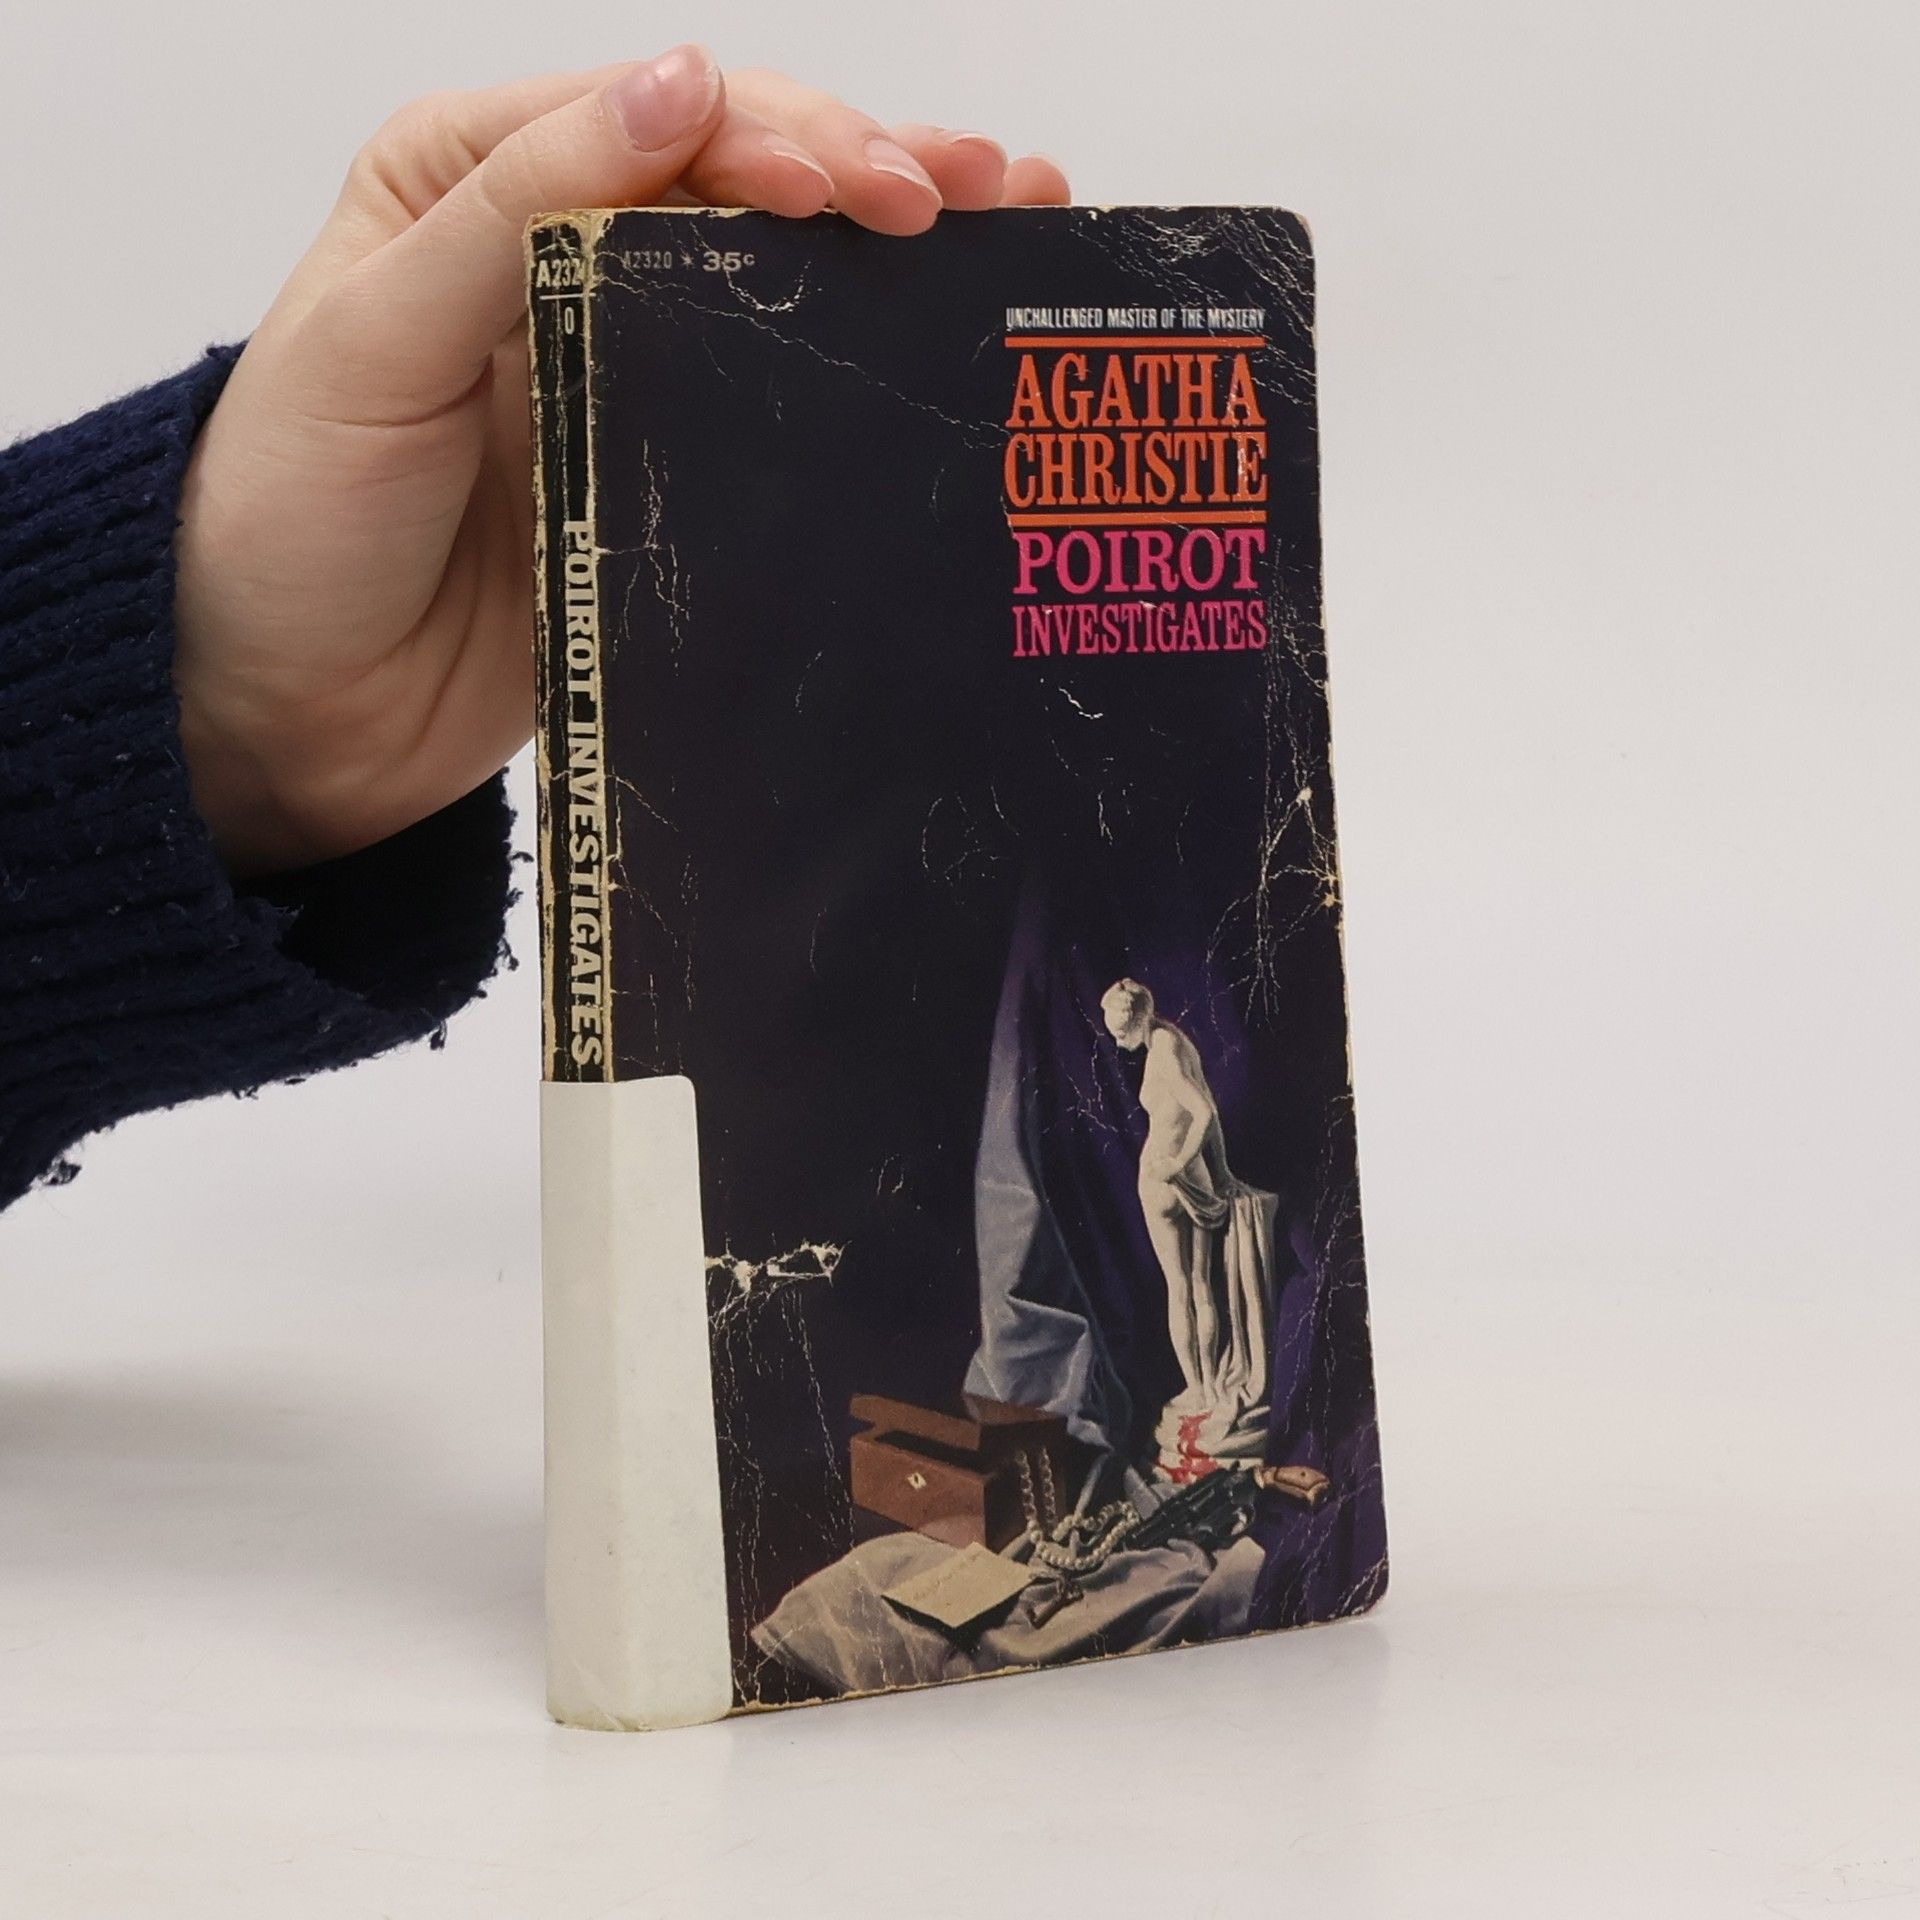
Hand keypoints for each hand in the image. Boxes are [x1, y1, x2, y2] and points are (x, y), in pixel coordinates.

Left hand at [173, 49, 1068, 875]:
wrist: (284, 708)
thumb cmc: (292, 512)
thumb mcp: (377, 334)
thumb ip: (519, 208)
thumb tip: (679, 84)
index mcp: (482, 179)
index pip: (663, 119)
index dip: (779, 137)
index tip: (869, 191)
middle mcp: (567, 257)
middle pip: (746, 183)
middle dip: (871, 172)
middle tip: (983, 196)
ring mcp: (627, 370)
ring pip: (782, 282)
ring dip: (896, 253)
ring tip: (1015, 225)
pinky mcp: (663, 476)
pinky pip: (776, 407)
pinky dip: (863, 371)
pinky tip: (943, 344)